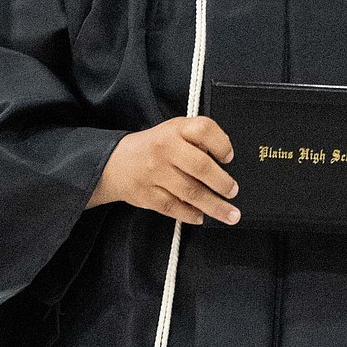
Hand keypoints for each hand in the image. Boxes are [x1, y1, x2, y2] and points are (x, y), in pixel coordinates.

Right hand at [89, 117, 239, 225]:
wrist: (113, 162)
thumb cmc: (155, 147)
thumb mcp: (174, 132)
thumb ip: (197, 139)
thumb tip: (225, 162)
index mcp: (175, 130)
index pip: (204, 129)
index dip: (221, 143)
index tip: (229, 158)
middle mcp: (165, 149)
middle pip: (200, 166)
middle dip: (222, 183)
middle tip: (233, 191)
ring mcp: (154, 173)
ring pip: (190, 192)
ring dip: (214, 206)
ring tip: (231, 215)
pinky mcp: (147, 194)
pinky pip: (174, 208)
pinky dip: (190, 214)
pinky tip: (201, 217)